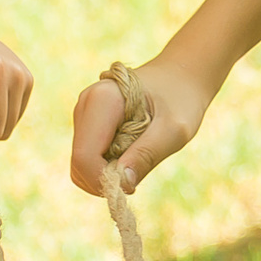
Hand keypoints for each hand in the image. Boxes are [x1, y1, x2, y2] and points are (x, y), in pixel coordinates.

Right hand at [70, 54, 210, 194]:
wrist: (181, 76)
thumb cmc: (181, 99)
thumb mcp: (174, 130)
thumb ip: (147, 155)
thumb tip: (121, 184)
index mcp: (102, 100)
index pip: (85, 156)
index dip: (104, 179)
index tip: (134, 184)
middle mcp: (85, 104)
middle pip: (79, 163)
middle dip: (105, 178)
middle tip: (138, 171)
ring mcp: (84, 114)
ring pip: (80, 164)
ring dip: (107, 173)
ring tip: (138, 156)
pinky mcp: (88, 123)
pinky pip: (88, 158)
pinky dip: (106, 166)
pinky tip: (131, 153)